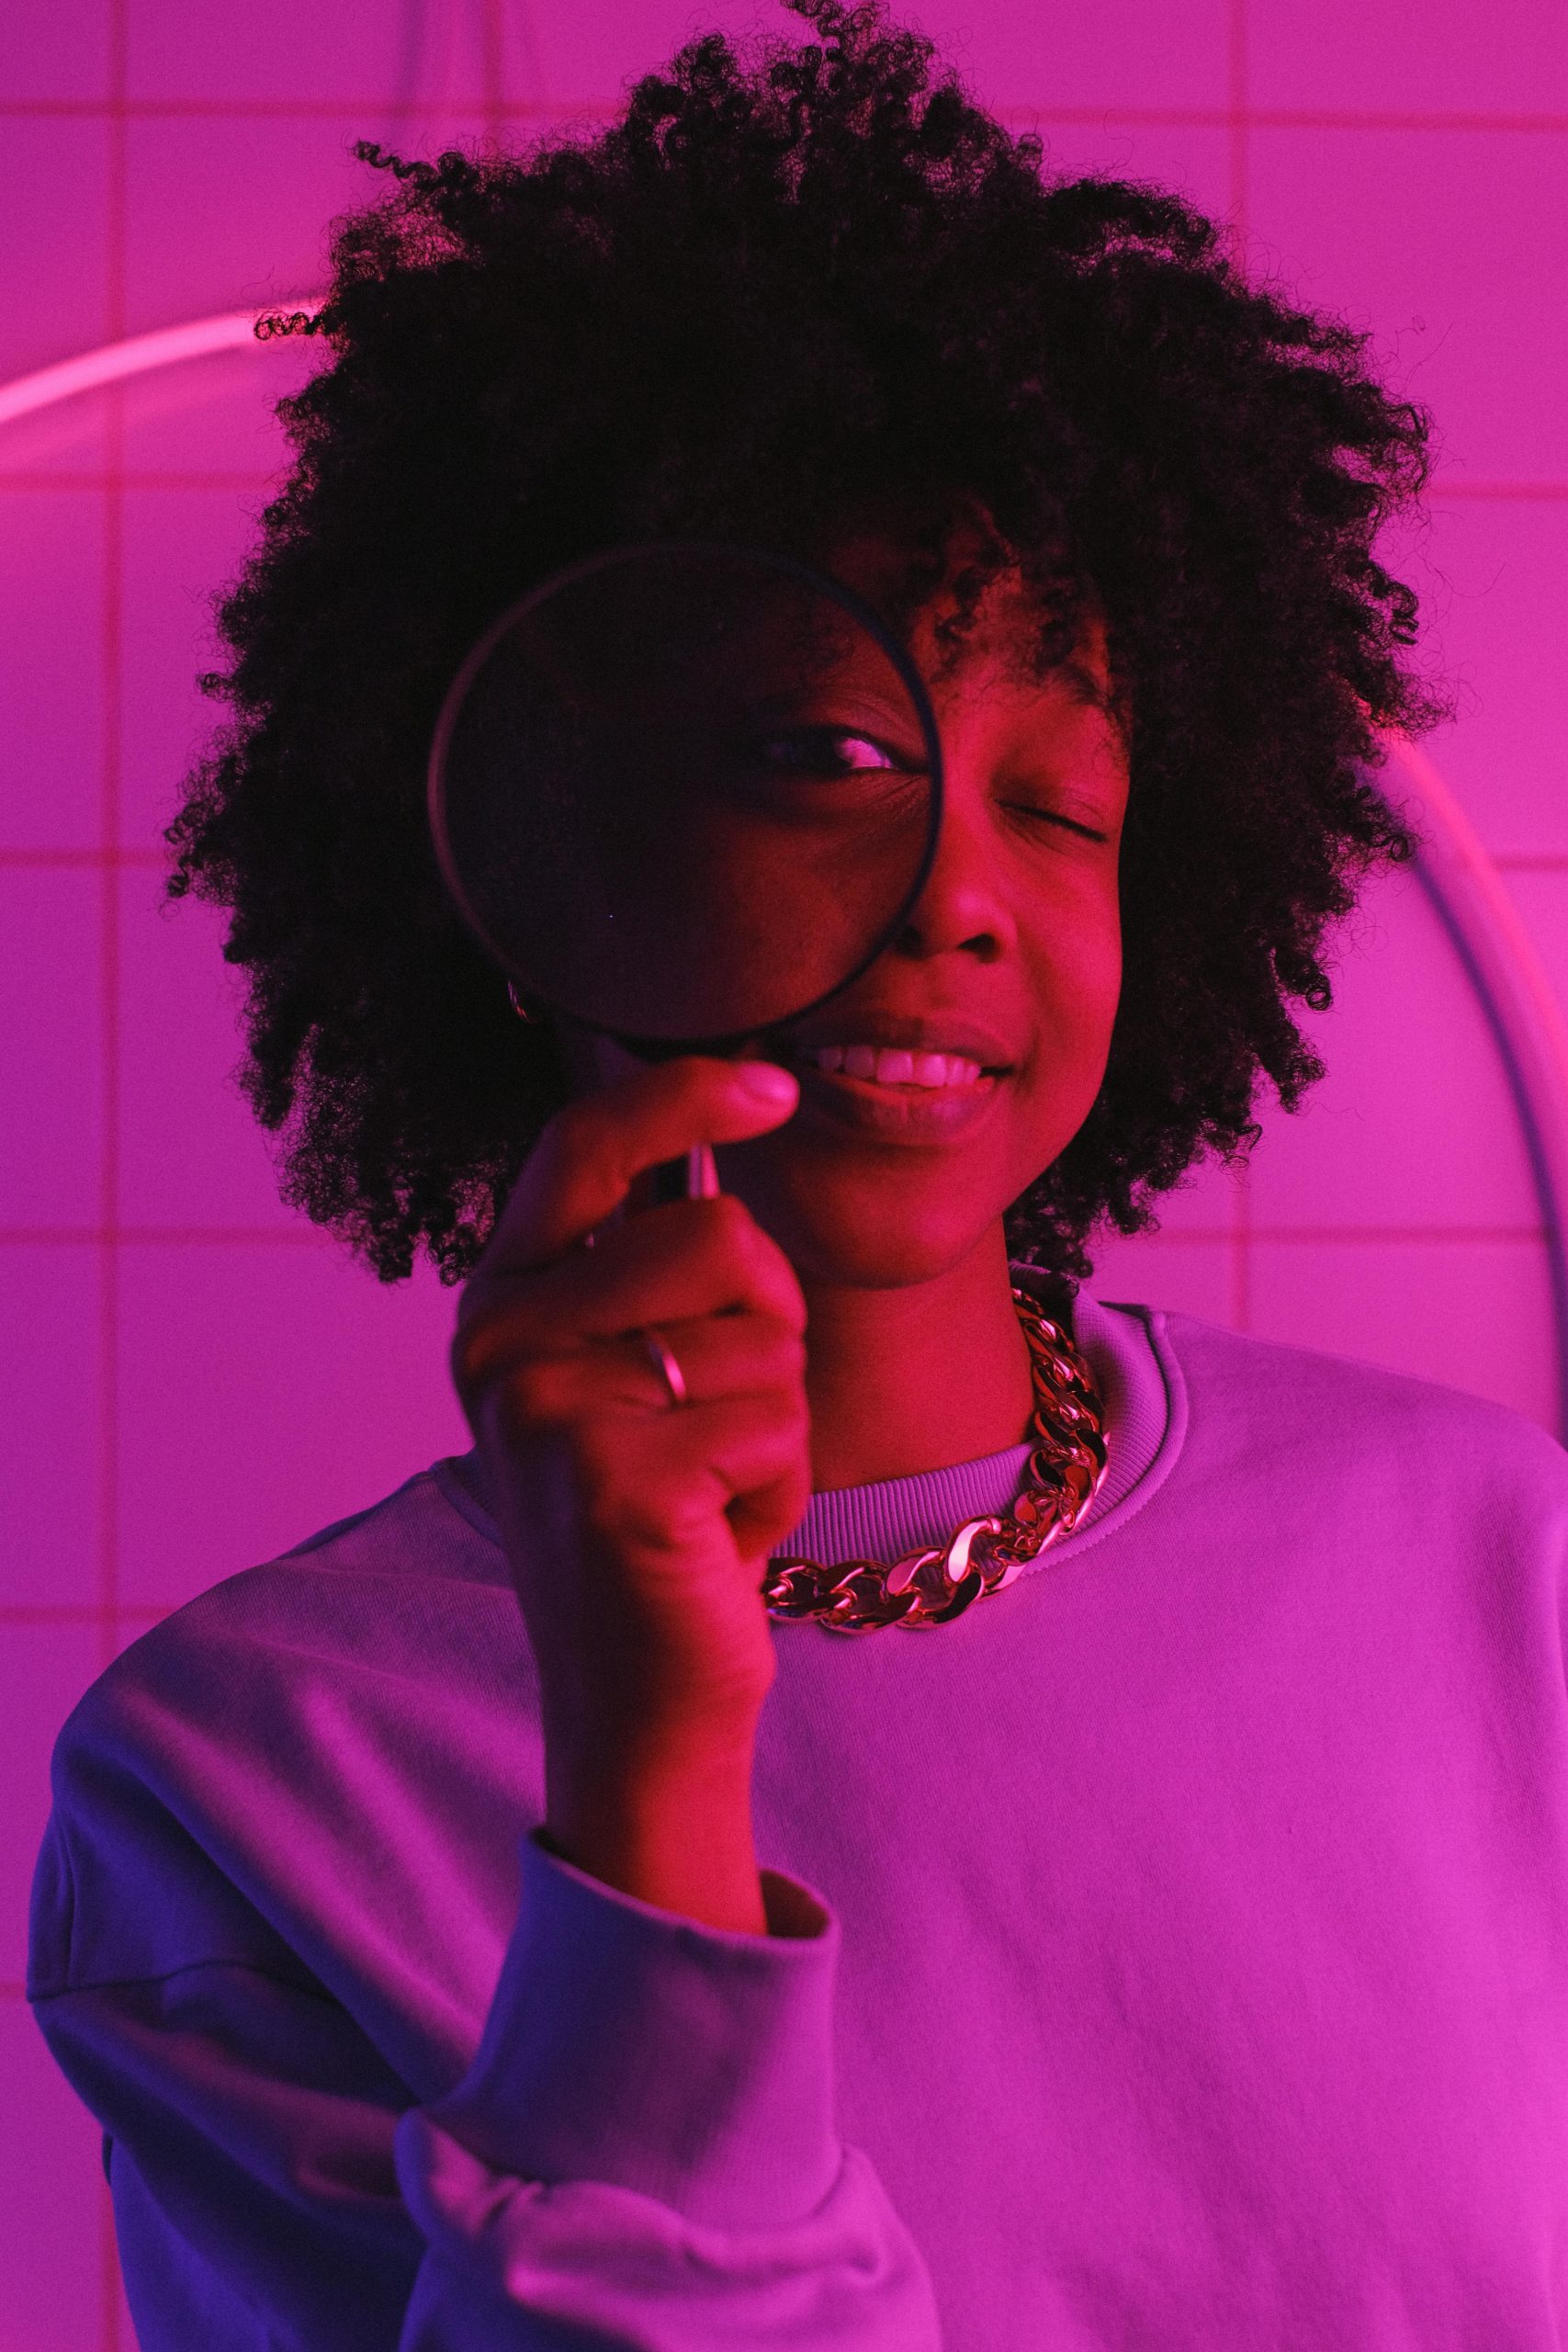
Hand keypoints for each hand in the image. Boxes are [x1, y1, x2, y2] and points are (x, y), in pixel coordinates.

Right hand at [450, 1054, 806, 1928]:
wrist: (639, 1699)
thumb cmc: (658, 1521)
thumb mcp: (628, 1373)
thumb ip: (650, 1260)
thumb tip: (728, 1101)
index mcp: (503, 1299)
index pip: (586, 1142)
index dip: (686, 1095)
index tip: (775, 1088)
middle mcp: (502, 1342)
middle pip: (721, 1235)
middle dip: (773, 1324)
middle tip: (727, 1416)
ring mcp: (549, 1412)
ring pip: (765, 1335)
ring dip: (778, 1418)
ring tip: (715, 1486)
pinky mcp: (615, 1481)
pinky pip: (775, 1423)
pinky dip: (781, 1487)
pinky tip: (721, 1541)